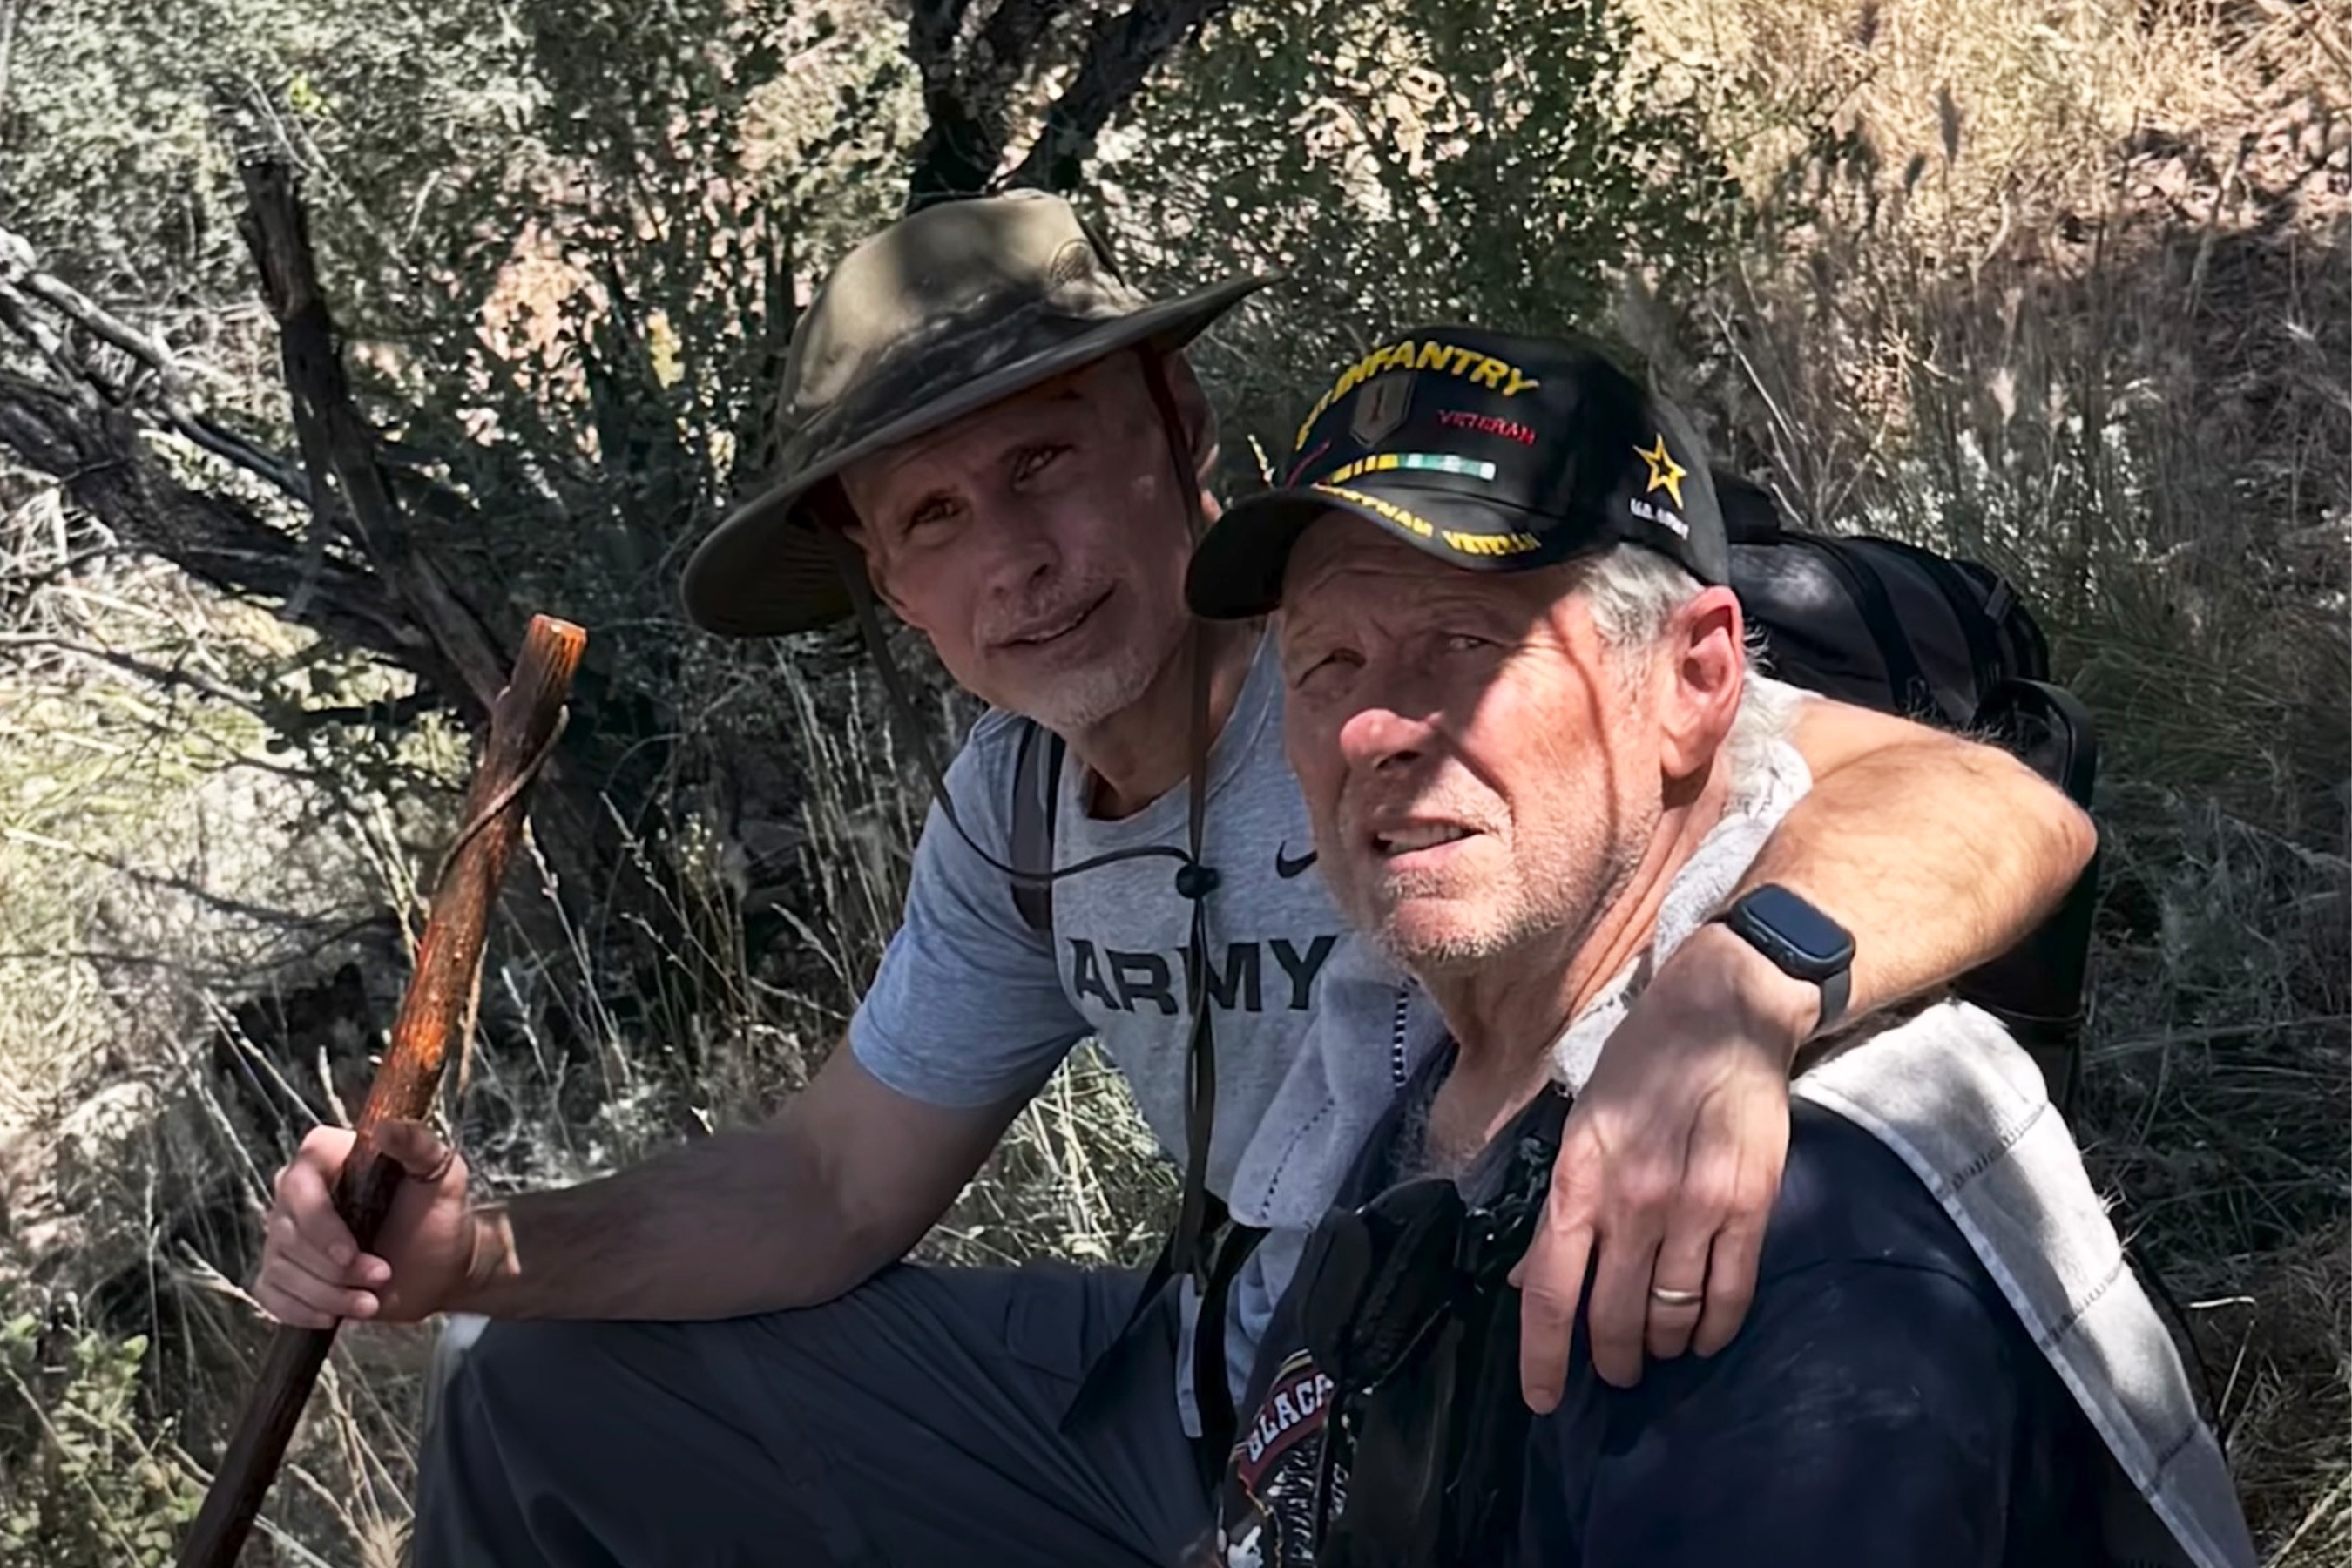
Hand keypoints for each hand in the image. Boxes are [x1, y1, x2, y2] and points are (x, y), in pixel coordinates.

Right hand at [253, 1119, 476, 1328]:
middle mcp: (297, 1192)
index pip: (298, 1183)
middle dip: (333, 1268)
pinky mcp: (286, 1272)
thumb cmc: (440, 1212)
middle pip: (286, 1232)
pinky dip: (300, 1311)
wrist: (442, 1264)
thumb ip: (417, 1145)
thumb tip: (384, 1127)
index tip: (349, 1253)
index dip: (318, 1222)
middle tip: (381, 1276)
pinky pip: (270, 1293)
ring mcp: (287, 1235)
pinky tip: (334, 1317)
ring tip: (371, 1301)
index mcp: (328, 1158)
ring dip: (327, 1294)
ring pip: (281, 1268)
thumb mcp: (440, 1173)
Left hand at [1511, 922, 1811, 1404]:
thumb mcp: (1582, 1121)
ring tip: (1657, 1348)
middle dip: (1610, 1359)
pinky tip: (1704, 1336)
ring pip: (1670, 1315)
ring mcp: (1694, 1205)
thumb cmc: (1643, 1063)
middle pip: (1611, 1314)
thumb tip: (1533, 1277)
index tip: (1544, 1398)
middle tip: (1613, 1369)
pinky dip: (1714, 1329)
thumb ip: (1564, 1201)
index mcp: (1580, 1175)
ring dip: (1660, 1346)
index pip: (1548, 1287)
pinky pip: (1730, 1295)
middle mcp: (1633, 1198)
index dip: (1543, 1355)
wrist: (1725, 1011)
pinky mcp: (1749, 1205)